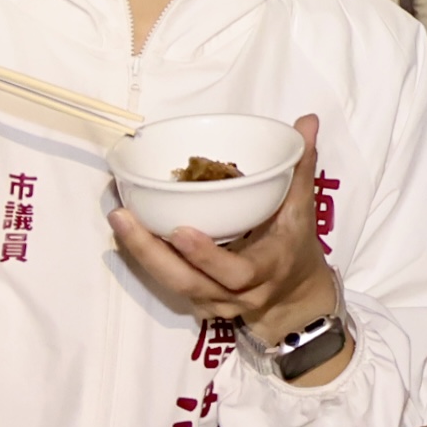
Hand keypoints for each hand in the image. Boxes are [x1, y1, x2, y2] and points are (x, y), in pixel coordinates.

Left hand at [111, 112, 342, 339]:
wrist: (294, 298)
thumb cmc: (296, 248)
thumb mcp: (303, 211)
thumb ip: (301, 168)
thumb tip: (307, 121)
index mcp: (267, 268)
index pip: (236, 271)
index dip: (207, 256)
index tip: (180, 230)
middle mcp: (239, 293)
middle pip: (189, 281)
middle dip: (152, 252)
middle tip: (123, 216)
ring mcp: (215, 302)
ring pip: (172, 284)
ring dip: (141, 253)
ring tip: (119, 217)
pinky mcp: (198, 305)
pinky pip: (169, 284)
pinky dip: (147, 259)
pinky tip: (128, 232)